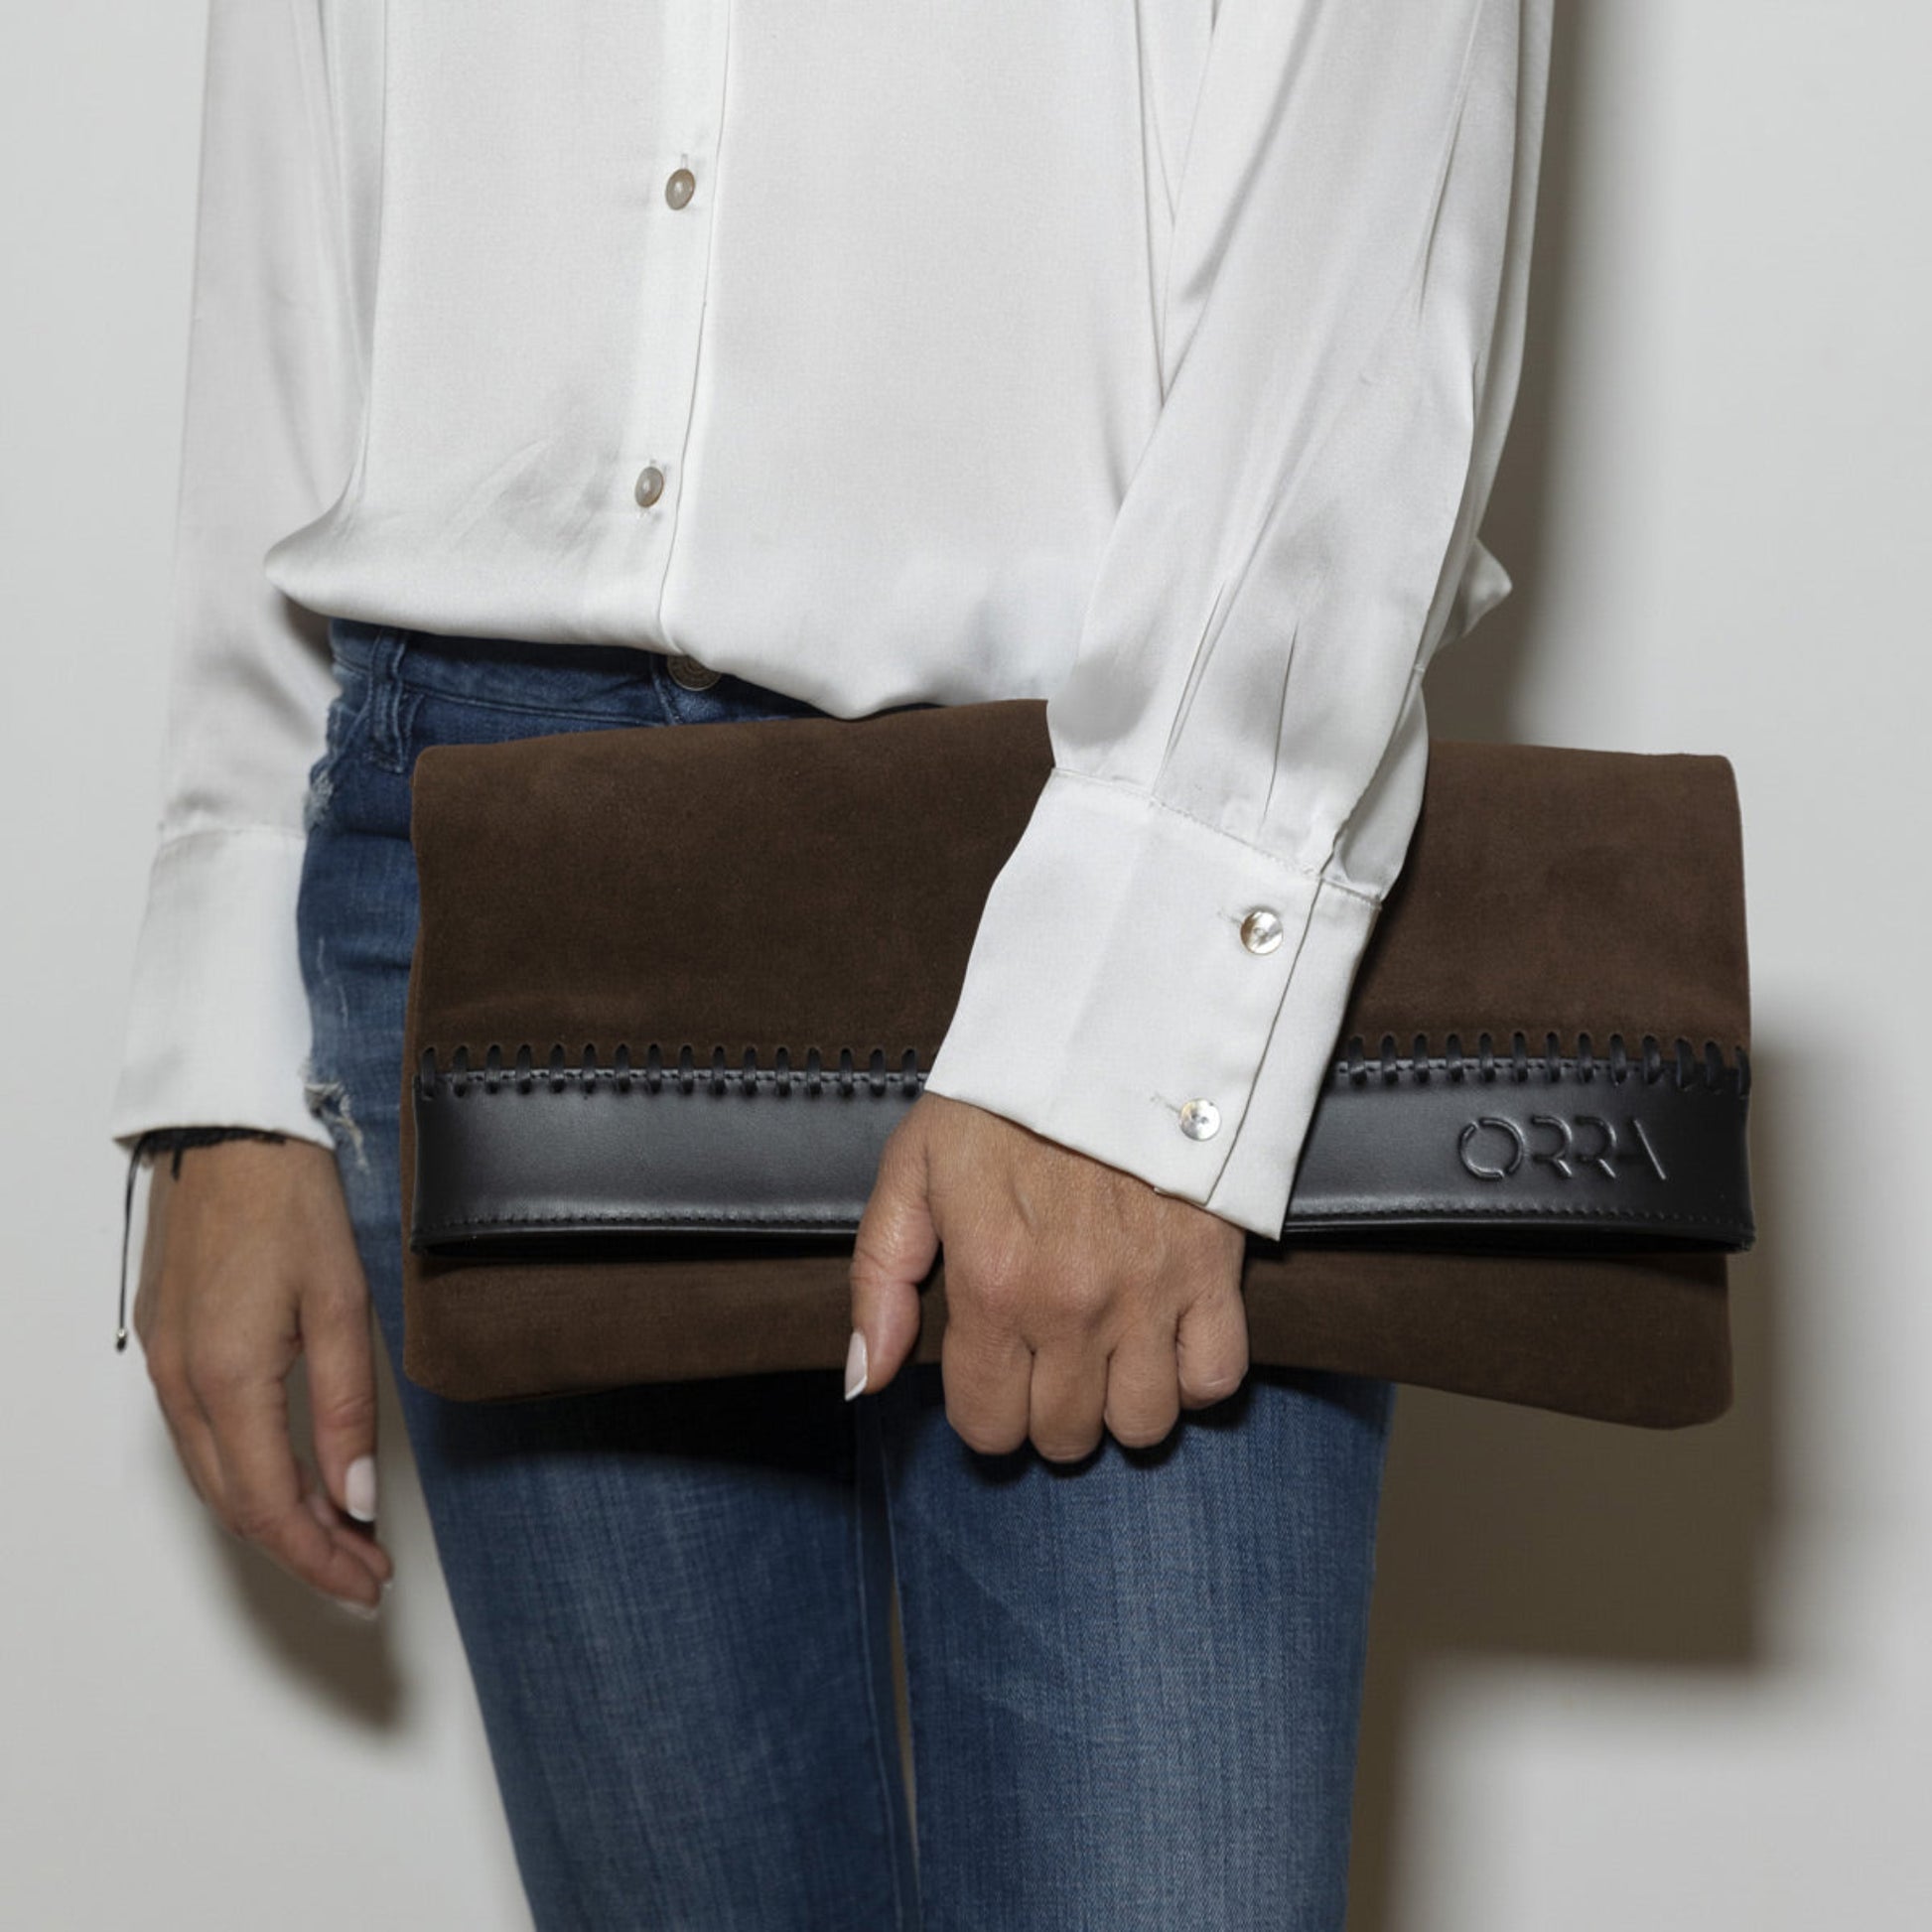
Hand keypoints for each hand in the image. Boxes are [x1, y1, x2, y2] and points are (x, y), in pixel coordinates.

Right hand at [133, 1137, 392, 1612]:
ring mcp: (165, 1363)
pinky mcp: (167, 1342)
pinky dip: (247, 1473)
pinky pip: (202, 1437)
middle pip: (236, 1505)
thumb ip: (347, 1408)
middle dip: (302, 1550)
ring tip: (339, 1535)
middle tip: (364, 1571)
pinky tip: (291, 1476)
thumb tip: (354, 1497)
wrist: (233, 1133)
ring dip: (274, 1517)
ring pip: (214, 1477)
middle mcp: (181, 1382)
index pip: (270, 1507)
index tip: (367, 1582)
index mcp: (227, 1378)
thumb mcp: (343, 1305)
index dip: (320, 1558)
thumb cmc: (291, 1204)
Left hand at [848, 1093, 1249, 1459]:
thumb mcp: (914, 1167)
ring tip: (1106, 1357)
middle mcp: (1070, 1306)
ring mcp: (1149, 1295)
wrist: (1112, 1024)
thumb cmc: (1004, 1096)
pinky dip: (1190, 1377)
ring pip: (1140, 1426)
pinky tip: (1164, 1343)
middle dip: (1045, 1411)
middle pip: (1062, 1436)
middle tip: (1047, 1360)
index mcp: (992, 1283)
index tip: (992, 1375)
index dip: (984, 1411)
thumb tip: (865, 1379)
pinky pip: (1214, 1378)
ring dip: (1118, 1404)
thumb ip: (881, 1278)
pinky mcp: (1213, 1273)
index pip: (987, 1425)